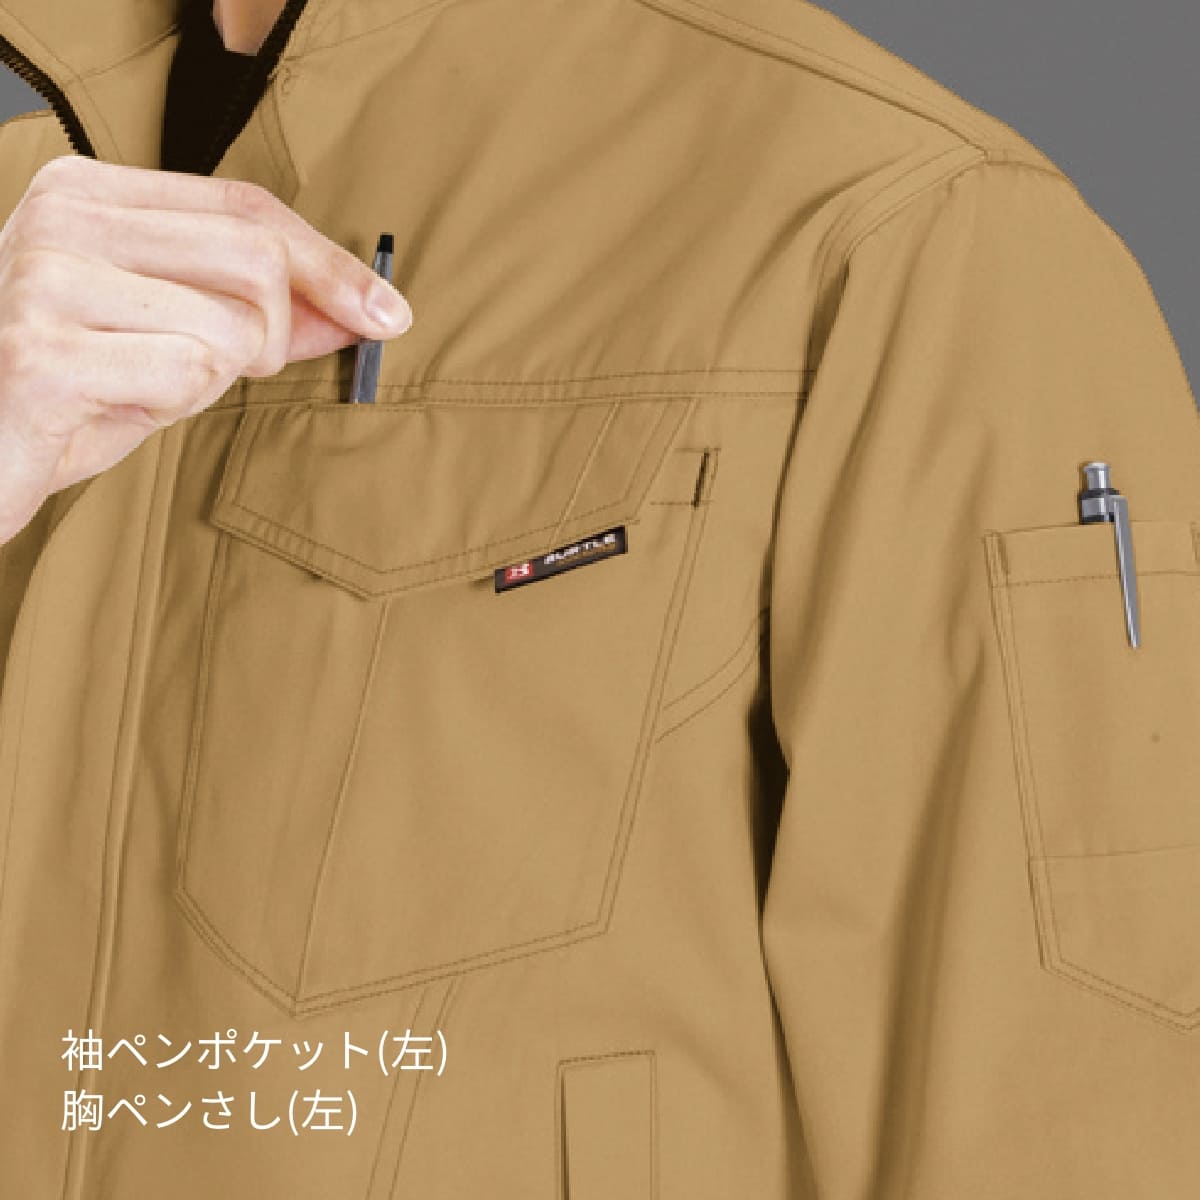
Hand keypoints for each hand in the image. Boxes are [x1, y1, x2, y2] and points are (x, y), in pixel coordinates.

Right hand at [0, 154, 413, 544]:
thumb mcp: (173, 334)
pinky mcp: (43, 353)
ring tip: (141, 385)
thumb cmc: (72, 388)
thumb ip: (262, 312)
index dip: (330, 263)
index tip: (388, 314)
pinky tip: (115, 406)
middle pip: (256, 262)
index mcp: (88, 194)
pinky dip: (173, 407)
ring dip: (213, 378)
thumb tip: (367, 309)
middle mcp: (63, 219)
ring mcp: (45, 279)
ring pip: (231, 327)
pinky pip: (186, 377)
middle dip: (274, 334)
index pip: (247, 209)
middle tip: (224, 369)